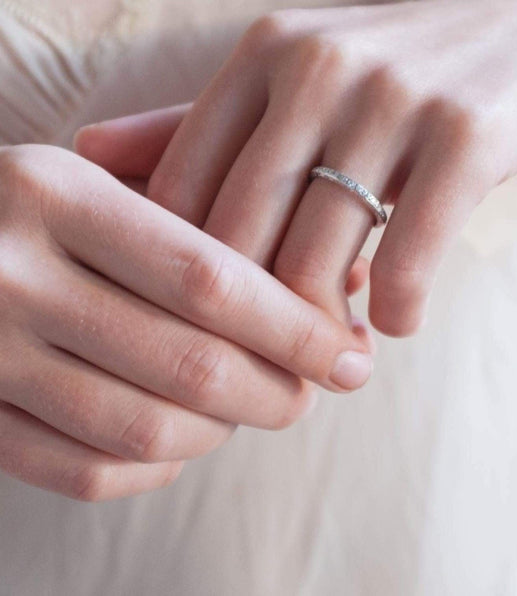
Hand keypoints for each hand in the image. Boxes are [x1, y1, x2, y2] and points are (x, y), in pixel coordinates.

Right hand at [0, 145, 372, 500]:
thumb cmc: (37, 203)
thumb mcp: (107, 176)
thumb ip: (213, 214)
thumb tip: (342, 285)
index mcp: (56, 195)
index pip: (208, 279)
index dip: (293, 328)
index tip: (350, 355)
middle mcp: (9, 273)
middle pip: (187, 363)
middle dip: (275, 391)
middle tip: (312, 390)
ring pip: (142, 428)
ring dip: (224, 431)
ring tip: (255, 407)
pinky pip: (82, 471)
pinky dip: (156, 469)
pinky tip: (186, 439)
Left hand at [77, 0, 516, 335]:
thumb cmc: (408, 72)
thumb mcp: (301, 79)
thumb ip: (197, 119)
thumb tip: (88, 153)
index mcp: (264, 52)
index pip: (184, 193)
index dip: (186, 282)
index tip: (214, 330)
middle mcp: (318, 65)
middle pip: (243, 233)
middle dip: (252, 320)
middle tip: (275, 365)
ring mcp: (396, 97)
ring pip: (320, 252)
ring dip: (324, 327)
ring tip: (338, 352)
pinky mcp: (469, 134)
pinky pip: (408, 253)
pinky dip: (396, 307)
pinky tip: (397, 318)